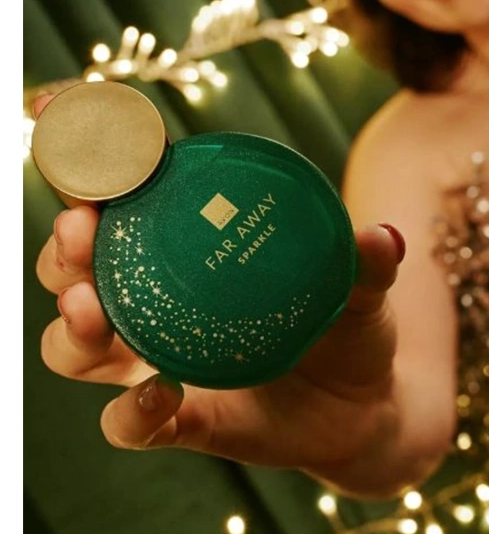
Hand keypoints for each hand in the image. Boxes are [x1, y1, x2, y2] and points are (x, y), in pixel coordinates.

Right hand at [34, 96, 406, 476]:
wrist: (362, 406)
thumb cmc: (347, 329)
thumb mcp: (360, 289)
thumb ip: (367, 264)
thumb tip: (383, 236)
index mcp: (193, 252)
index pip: (128, 197)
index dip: (88, 157)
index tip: (60, 110)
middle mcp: (160, 302)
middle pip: (79, 266)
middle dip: (66, 244)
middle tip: (83, 228)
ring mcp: (161, 362)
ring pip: (76, 346)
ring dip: (71, 325)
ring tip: (91, 309)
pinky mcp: (179, 420)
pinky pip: (128, 423)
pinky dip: (130, 411)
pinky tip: (159, 392)